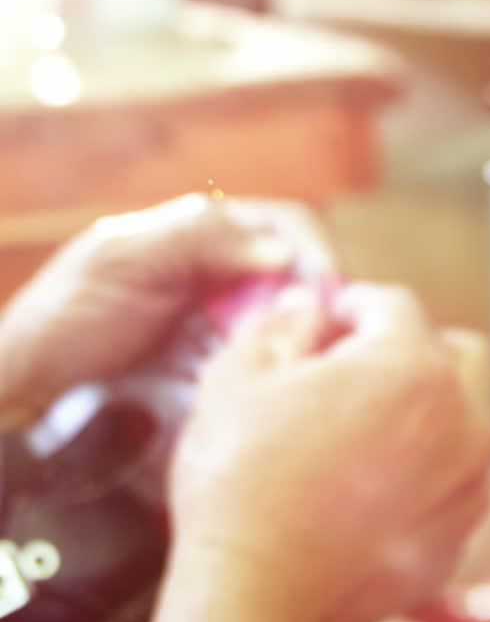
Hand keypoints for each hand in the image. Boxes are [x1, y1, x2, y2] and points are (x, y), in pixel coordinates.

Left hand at [0, 194, 333, 428]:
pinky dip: (283, 374)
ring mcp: (224, 330)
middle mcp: (223, 277)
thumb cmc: (63, 319)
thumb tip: (281, 254)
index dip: (314, 252)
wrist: (27, 395)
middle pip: (301, 277)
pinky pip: (269, 369)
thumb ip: (196, 238)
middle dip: (321, 302)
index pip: (285, 226)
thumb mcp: (120, 259)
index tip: (329, 292)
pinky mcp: (222, 377)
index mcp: (202, 235)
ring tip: (312, 367)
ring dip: (308, 341)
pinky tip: (283, 390)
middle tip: (328, 338)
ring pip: (293, 325)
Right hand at [170, 283, 489, 621]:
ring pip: (466, 417)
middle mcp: (460, 422)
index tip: (328, 320)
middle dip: (410, 349)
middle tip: (353, 370)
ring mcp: (466, 486)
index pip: (395, 304)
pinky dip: (426, 471)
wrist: (256, 600)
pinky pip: (456, 480)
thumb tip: (307, 308)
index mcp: (412, 368)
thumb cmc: (244, 491)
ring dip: (425, 410)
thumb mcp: (238, 377)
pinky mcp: (458, 538)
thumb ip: (281, 323)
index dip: (353, 305)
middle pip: (456, 352)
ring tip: (358, 432)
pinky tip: (368, 486)